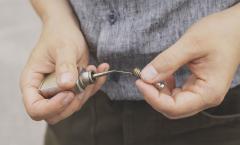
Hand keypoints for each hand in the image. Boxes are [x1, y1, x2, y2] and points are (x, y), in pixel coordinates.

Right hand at [20, 20, 108, 123]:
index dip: (52, 107)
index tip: (69, 94)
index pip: (35, 108)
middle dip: (73, 102)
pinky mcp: (71, 89)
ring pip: (72, 107)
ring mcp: (58, 91)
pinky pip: (83, 96)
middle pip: (55, 114)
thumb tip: (66, 85)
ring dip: (86, 93)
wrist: (67, 29)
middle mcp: (43, 90)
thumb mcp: (64, 47)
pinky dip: (94, 86)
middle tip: (83, 83)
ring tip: (91, 70)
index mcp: (32, 81)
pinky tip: (99, 71)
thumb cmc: (60, 35)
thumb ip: (65, 66)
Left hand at [136, 4, 239, 118]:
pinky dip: (166, 87)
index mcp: (208, 92)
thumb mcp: (191, 44)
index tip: (140, 81)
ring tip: (152, 75)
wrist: (236, 28)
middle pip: (172, 109)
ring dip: (159, 92)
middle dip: (154, 96)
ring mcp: (202, 93)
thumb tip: (146, 76)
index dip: (152, 97)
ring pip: (173, 103)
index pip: (174, 107)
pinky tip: (165, 75)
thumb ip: (167, 62)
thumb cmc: (221, 33)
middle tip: (142, 79)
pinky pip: (178, 94)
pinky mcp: (198, 86)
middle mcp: (206, 97)